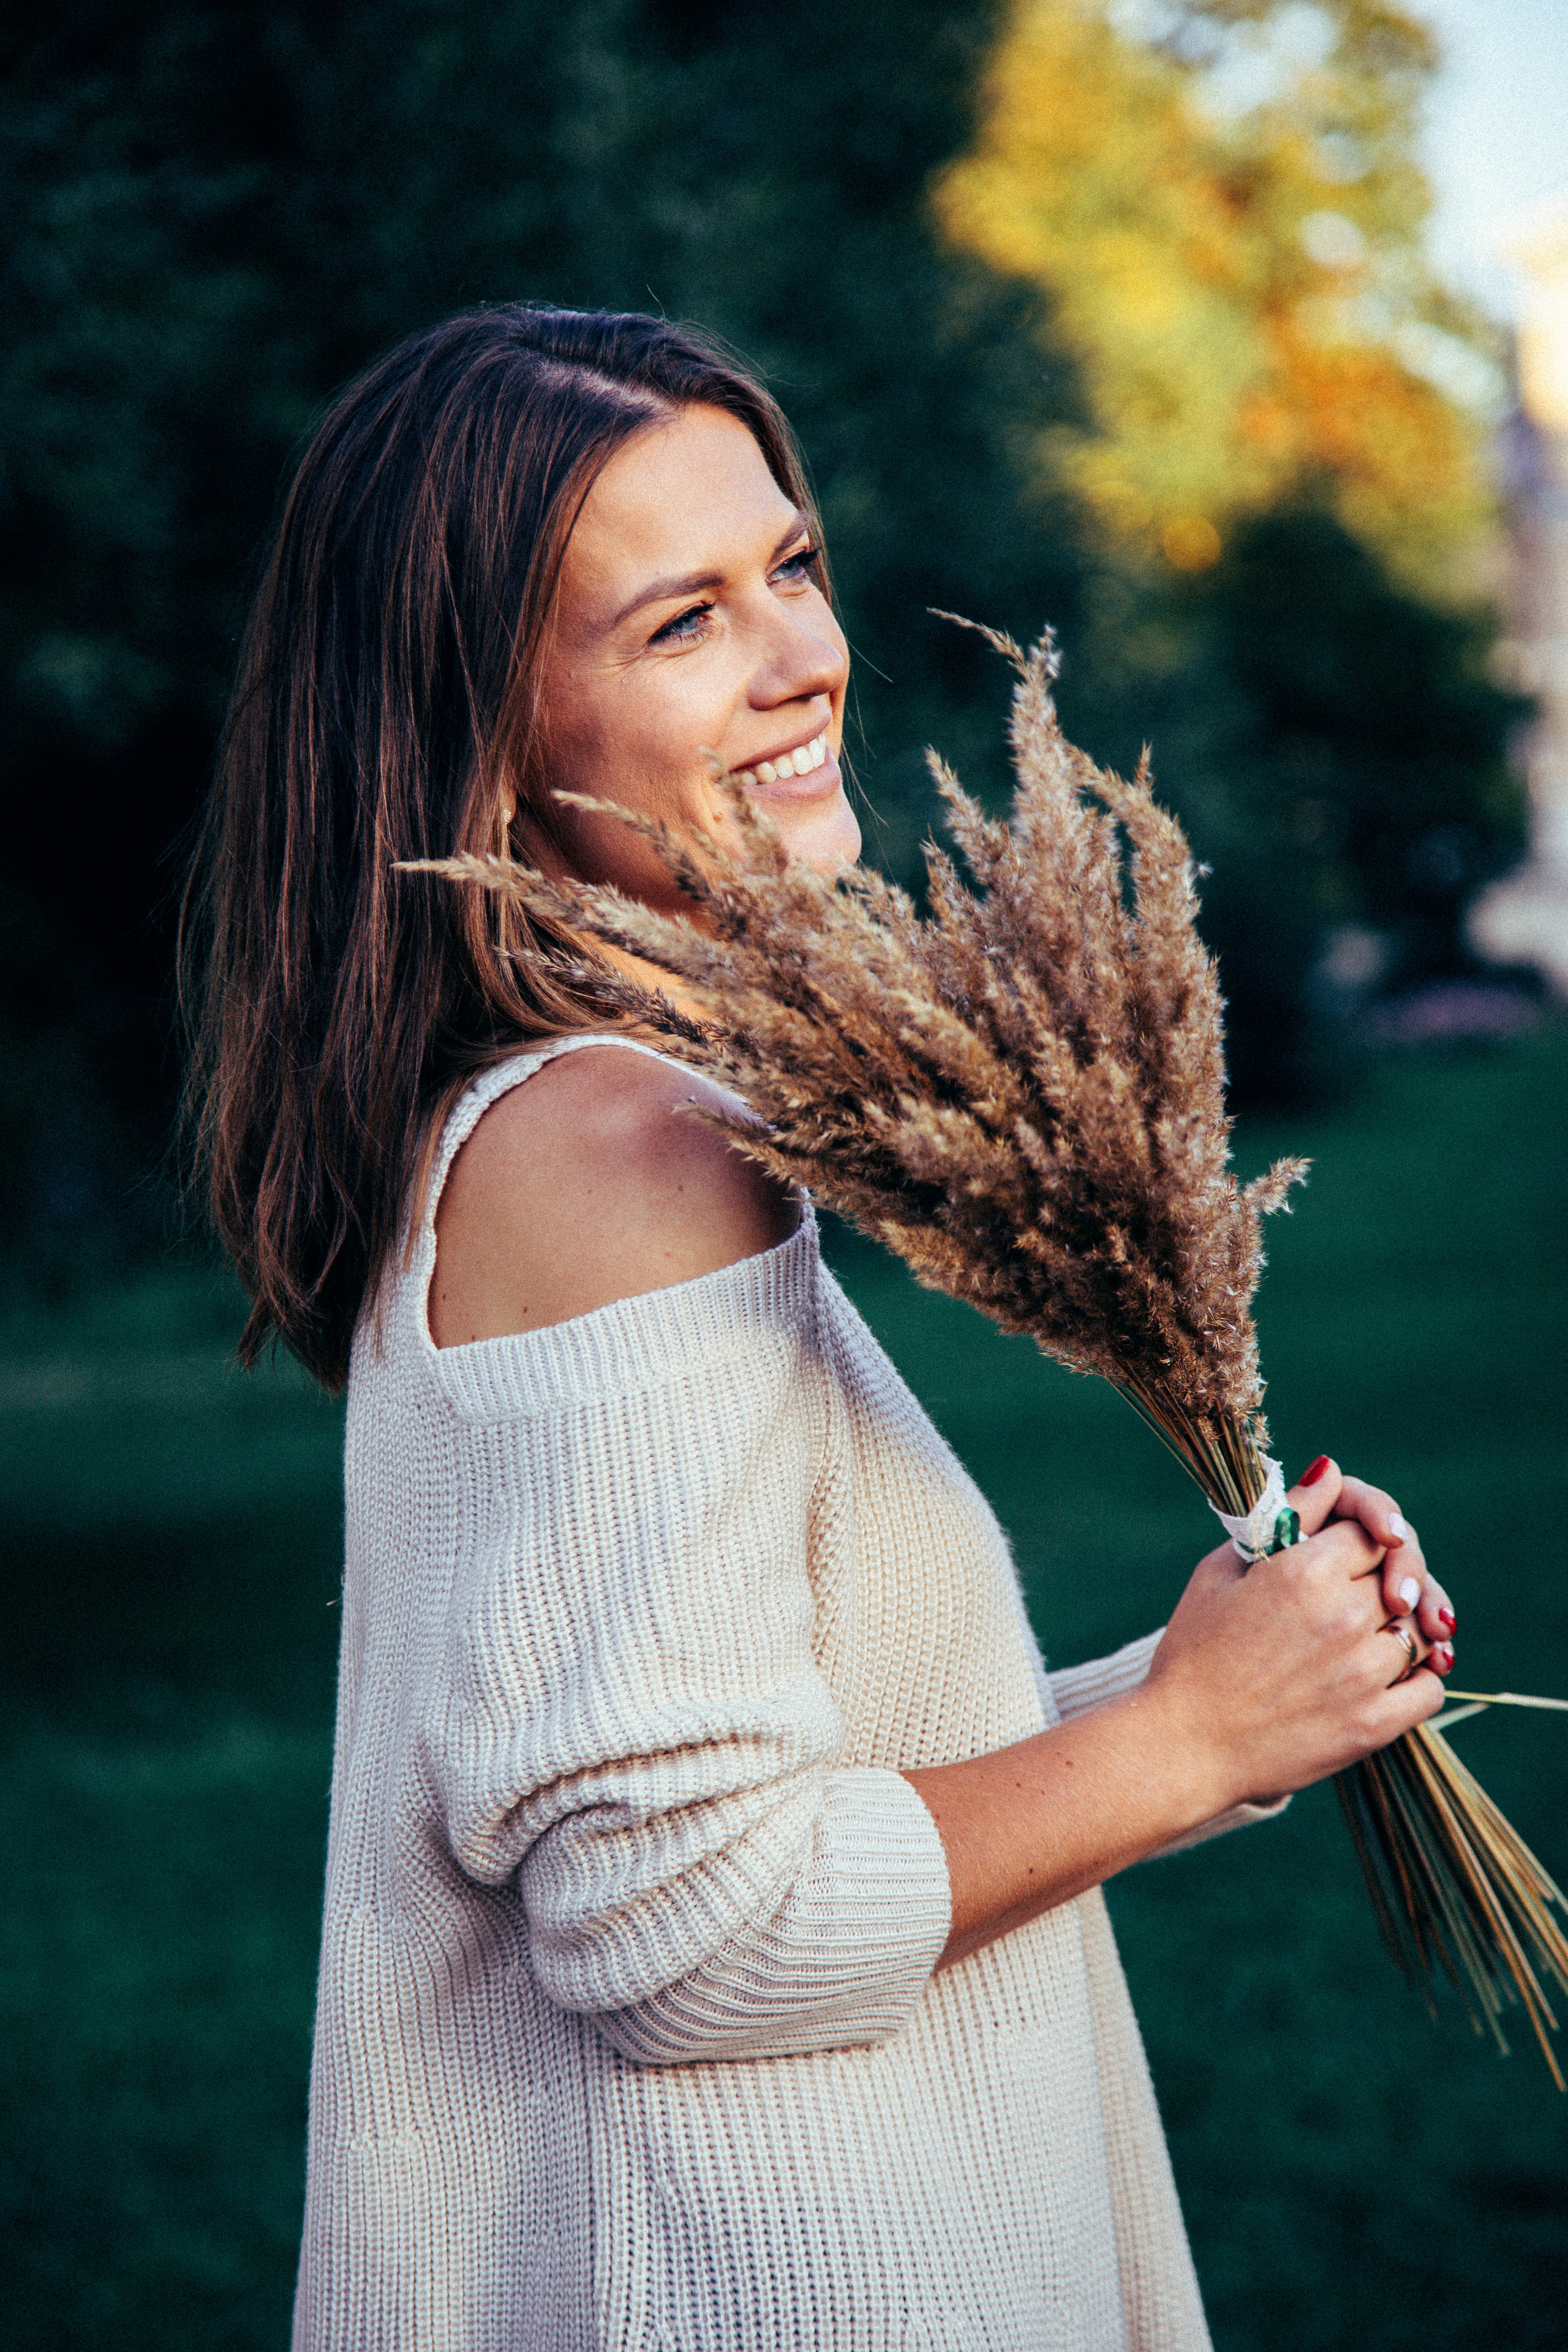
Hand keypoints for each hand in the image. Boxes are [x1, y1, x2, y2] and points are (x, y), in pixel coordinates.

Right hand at [1144, 1461, 1448, 1815]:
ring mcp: (1363, 1673)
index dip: (1360, 1540)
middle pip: (1400, 1577)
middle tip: (1354, 1600)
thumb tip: (1329, 1470)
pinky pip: (1431, 1687)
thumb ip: (1287, 1517)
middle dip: (1382, 1582)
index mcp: (1304, 1571)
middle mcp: (1343, 1616)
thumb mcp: (1222, 1571)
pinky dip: (1418, 1677)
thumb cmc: (1193, 1653)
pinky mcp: (1374, 1725)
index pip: (1371, 1531)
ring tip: (1367, 1639)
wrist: (1183, 1745)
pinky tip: (1387, 1676)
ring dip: (1402, 1629)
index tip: (1343, 1557)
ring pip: (1421, 1631)